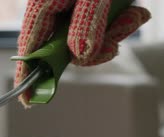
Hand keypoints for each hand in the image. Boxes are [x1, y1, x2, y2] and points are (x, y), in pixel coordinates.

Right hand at [14, 0, 149, 106]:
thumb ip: (86, 23)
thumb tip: (81, 54)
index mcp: (45, 2)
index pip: (30, 45)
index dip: (29, 73)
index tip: (28, 100)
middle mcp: (56, 7)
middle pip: (64, 47)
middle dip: (93, 51)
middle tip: (115, 44)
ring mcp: (74, 8)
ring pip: (87, 40)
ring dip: (114, 35)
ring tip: (134, 17)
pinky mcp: (91, 7)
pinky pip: (101, 27)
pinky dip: (120, 24)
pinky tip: (134, 12)